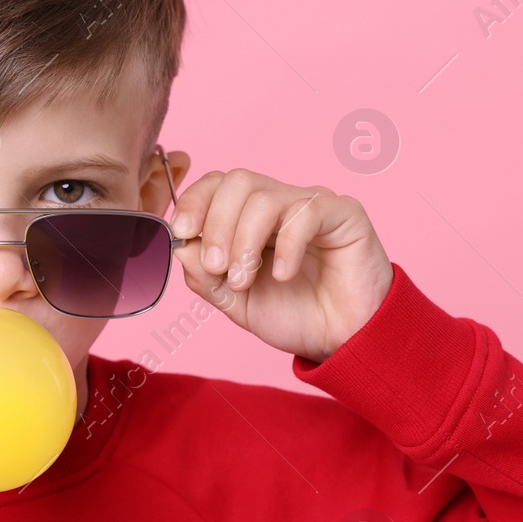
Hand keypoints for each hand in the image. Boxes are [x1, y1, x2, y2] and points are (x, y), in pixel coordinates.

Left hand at [168, 168, 393, 363]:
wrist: (342, 340)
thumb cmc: (294, 316)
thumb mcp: (235, 301)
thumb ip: (204, 276)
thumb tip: (178, 244)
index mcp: (251, 216)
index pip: (216, 185)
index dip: (194, 202)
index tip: (182, 233)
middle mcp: (281, 203)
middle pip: (237, 181)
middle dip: (216, 224)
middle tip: (216, 268)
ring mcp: (311, 205)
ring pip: (266, 197)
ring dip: (245, 241)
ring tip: (245, 280)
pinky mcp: (343, 214)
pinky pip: (306, 213)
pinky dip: (287, 246)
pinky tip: (284, 275)